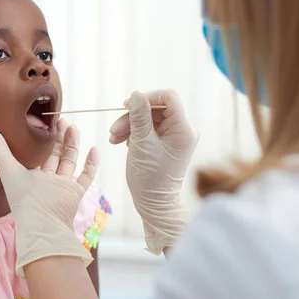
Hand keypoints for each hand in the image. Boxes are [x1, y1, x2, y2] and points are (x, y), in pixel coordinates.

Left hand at [0, 121, 97, 276]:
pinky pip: (86, 175)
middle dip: (58, 137)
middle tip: (61, 119)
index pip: (36, 153)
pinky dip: (92, 163)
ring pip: (69, 161)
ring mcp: (62, 186)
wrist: (43, 225)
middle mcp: (46, 180)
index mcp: (29, 176)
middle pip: (54, 155)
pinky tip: (94, 148)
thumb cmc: (22, 200)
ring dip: (72, 144)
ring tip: (73, 126)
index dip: (40, 138)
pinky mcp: (75, 192)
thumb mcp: (8, 168)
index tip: (43, 122)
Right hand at [109, 90, 197, 253]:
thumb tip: (136, 94)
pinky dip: (133, 132)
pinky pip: (148, 128)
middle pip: (155, 108)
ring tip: (114, 139)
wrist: (154, 204)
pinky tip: (122, 143)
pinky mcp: (165, 142)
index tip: (127, 105)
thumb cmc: (150, 178)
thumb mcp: (141, 144)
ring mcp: (175, 136)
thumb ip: (138, 116)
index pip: (169, 97)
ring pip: (148, 118)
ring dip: (129, 125)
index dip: (147, 97)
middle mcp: (183, 130)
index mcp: (184, 129)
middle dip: (132, 116)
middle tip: (114, 131)